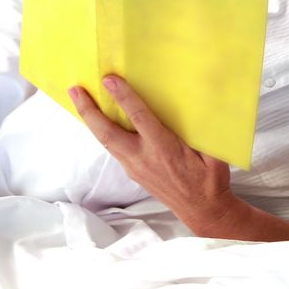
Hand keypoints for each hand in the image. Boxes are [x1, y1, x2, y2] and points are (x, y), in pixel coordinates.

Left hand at [68, 75, 238, 227]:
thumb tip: (199, 107)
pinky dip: (102, 132)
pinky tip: (100, 122)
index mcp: (164, 148)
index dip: (123, 97)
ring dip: (90, 120)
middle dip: (89, 110)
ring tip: (79, 100)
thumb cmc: (210, 179)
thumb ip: (201, 131)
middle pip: (107, 132)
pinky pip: (113, 148)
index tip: (110, 79)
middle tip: (75, 89)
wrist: (201, 209)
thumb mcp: (213, 153)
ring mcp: (135, 167)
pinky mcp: (133, 172)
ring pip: (105, 141)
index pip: (139, 117)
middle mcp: (143, 157)